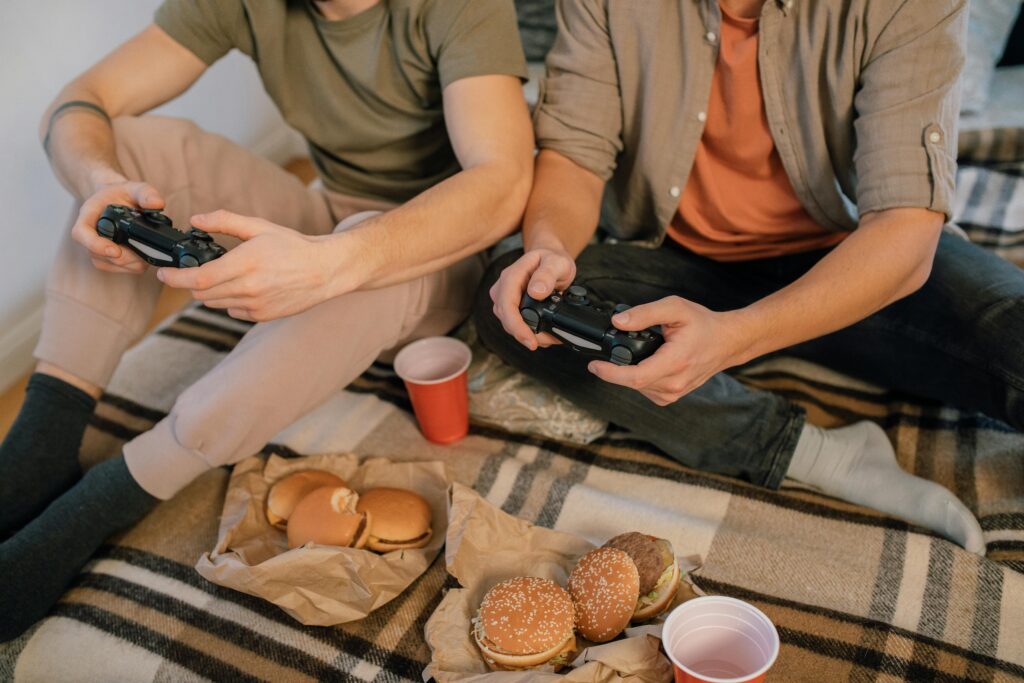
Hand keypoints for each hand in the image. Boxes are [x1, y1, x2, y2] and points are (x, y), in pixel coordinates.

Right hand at [72, 179, 163, 273]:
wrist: (118, 202)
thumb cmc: (123, 194)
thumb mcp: (135, 187)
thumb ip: (146, 193)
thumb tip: (157, 204)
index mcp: (88, 215)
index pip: (82, 234)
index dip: (95, 245)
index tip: (114, 250)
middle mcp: (88, 235)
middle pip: (101, 255)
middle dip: (127, 255)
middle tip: (148, 246)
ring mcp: (96, 250)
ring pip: (113, 265)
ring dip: (133, 261)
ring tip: (147, 246)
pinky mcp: (108, 261)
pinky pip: (121, 270)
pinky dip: (136, 265)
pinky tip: (145, 253)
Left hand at [157, 210, 339, 321]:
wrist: (325, 271)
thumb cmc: (293, 246)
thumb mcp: (260, 227)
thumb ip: (225, 221)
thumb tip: (196, 220)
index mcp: (245, 263)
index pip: (199, 278)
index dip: (175, 278)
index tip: (163, 273)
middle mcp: (248, 288)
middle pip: (202, 293)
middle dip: (192, 282)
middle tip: (195, 270)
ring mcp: (256, 305)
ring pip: (215, 304)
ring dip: (210, 292)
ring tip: (223, 276)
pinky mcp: (262, 316)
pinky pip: (233, 311)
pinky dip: (230, 301)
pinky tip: (244, 287)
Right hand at [489, 247, 576, 348]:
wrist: (549, 258)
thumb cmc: (552, 259)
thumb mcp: (557, 263)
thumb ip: (547, 275)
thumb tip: (536, 292)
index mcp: (512, 275)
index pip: (507, 304)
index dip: (516, 325)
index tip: (530, 340)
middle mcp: (504, 287)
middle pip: (506, 318)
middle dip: (525, 334)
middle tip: (548, 341)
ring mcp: (505, 298)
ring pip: (509, 324)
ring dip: (527, 334)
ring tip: (550, 337)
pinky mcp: (510, 307)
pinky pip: (515, 323)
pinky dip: (529, 331)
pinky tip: (544, 334)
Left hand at [587, 296, 746, 405]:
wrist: (727, 342)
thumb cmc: (703, 325)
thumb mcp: (675, 308)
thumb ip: (645, 313)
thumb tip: (618, 321)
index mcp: (675, 363)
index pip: (635, 377)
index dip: (610, 374)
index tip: (593, 365)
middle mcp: (674, 384)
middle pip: (631, 382)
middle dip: (616, 367)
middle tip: (614, 348)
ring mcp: (673, 393)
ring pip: (636, 387)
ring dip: (629, 371)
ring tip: (641, 351)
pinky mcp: (670, 396)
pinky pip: (644, 389)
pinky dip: (639, 376)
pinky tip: (648, 362)